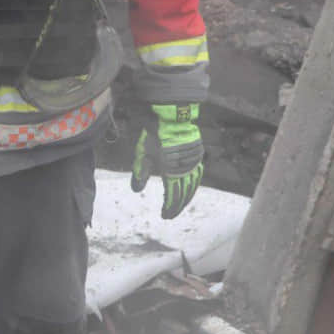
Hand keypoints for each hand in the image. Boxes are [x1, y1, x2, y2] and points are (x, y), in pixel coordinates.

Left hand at [131, 103, 203, 218]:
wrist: (171, 117)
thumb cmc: (154, 135)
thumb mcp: (142, 154)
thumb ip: (139, 172)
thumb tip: (135, 190)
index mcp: (171, 171)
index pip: (172, 195)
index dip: (169, 207)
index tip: (165, 216)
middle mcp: (185, 169)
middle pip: (183, 193)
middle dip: (177, 206)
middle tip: (171, 214)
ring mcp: (193, 162)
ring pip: (192, 185)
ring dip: (187, 197)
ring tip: (180, 205)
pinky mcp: (198, 155)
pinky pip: (197, 174)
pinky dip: (194, 184)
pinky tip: (190, 188)